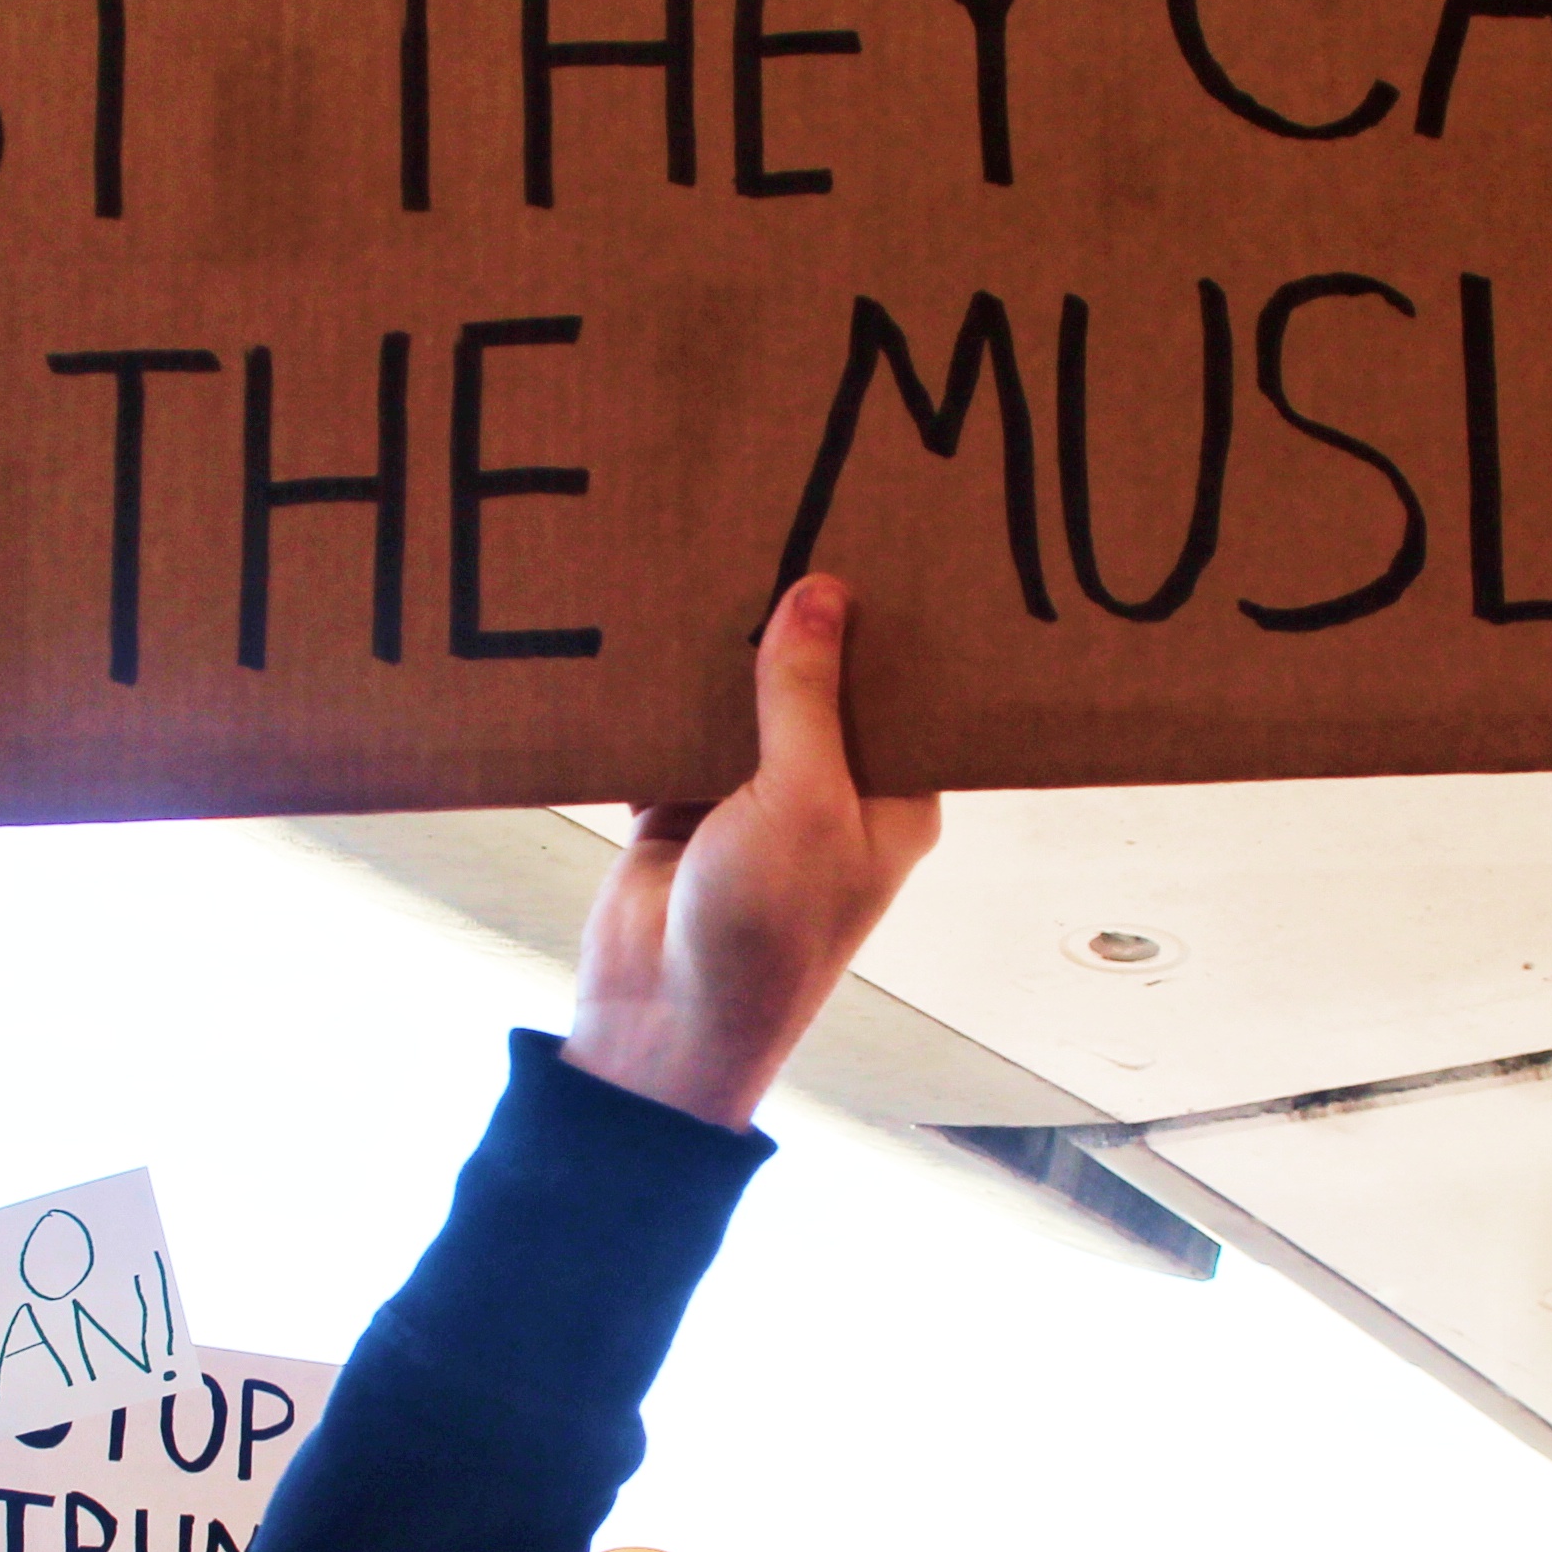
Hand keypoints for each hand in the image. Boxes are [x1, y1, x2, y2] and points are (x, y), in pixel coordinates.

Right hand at [561, 574, 939, 1129]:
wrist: (663, 1024)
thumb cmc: (766, 931)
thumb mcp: (801, 799)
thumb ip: (804, 695)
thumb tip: (819, 593)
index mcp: (893, 800)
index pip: (903, 693)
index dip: (887, 628)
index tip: (872, 542)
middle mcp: (831, 796)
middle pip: (818, 688)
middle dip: (794, 627)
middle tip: (781, 526)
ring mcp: (754, 804)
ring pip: (742, 706)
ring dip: (721, 661)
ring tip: (710, 566)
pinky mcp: (681, 812)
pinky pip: (674, 736)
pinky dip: (659, 704)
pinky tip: (649, 642)